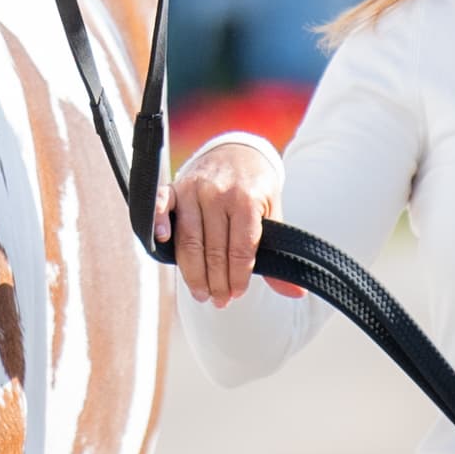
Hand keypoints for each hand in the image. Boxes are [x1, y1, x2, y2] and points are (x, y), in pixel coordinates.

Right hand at [154, 143, 304, 306]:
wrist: (238, 151)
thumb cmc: (256, 188)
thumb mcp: (273, 215)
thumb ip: (279, 253)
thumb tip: (296, 293)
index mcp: (246, 200)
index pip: (240, 249)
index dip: (238, 277)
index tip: (237, 294)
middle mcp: (218, 193)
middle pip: (213, 250)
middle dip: (215, 282)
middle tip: (217, 302)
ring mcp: (194, 188)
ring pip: (188, 239)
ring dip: (192, 272)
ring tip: (200, 293)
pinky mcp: (176, 185)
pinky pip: (162, 204)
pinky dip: (158, 222)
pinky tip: (162, 242)